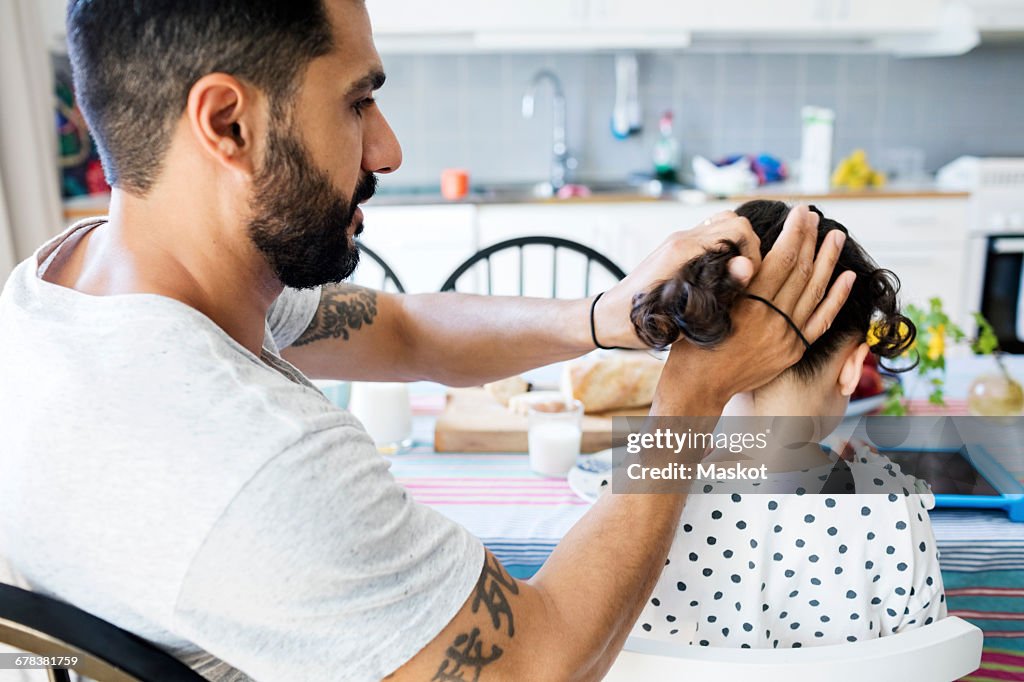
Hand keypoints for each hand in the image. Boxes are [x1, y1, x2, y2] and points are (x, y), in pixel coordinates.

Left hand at [593, 211, 762, 348]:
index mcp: (684, 249)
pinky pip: (708, 238)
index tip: (749, 280)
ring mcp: (677, 242)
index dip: (753, 252)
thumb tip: (747, 267)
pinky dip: (722, 251)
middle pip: (732, 220)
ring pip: (721, 226)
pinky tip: (719, 279)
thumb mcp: (683, 313)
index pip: (737, 228)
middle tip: (746, 278)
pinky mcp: (675, 249)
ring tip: (734, 279)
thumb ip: (719, 290)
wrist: (607, 318)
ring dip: (736, 248)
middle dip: (749, 246)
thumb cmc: (639, 321)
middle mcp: (681, 238)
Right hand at [658, 205, 854, 410]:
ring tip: (836, 237)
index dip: (794, 232)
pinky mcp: (793, 350)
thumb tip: (750, 256)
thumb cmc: (694, 343)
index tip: (799, 212)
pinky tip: (846, 278)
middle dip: (810, 239)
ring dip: (828, 261)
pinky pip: (821, 320)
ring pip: (815, 291)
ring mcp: (787, 337)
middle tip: (815, 216)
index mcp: (749, 305)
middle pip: (801, 270)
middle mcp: (773, 320)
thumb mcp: (706, 306)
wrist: (699, 385)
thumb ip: (731, 284)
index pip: (781, 259)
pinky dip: (836, 298)